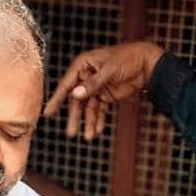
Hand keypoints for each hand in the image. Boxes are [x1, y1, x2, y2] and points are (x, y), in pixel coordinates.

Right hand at [43, 42, 164, 140]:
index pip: (67, 84)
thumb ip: (92, 83)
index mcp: (83, 65)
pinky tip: (99, 130)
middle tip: (70, 133)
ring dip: (89, 122)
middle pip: (77, 100)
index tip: (48, 113)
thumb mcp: (109, 70)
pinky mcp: (107, 95)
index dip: (57, 99)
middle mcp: (87, 76)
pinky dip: (100, 120)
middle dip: (75, 117)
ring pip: (89, 108)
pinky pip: (100, 110)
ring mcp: (97, 87)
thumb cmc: (128, 58)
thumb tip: (75, 94)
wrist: (148, 63)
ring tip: (89, 137)